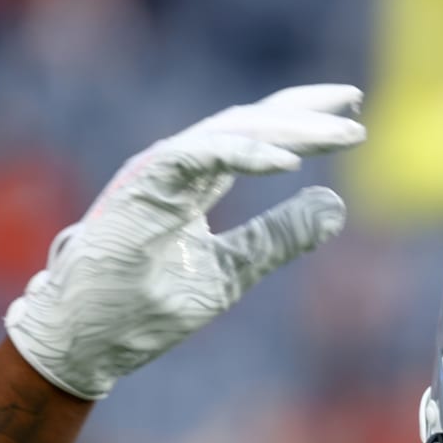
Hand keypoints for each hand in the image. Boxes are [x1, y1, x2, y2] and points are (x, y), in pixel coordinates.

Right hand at [4, 84, 366, 400]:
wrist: (87, 339)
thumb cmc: (146, 307)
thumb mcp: (234, 271)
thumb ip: (279, 237)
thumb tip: (336, 205)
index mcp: (195, 181)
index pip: (254, 138)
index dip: (302, 124)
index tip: (353, 120)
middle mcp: (179, 167)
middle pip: (249, 122)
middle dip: (304, 111)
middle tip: (356, 103)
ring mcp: (158, 172)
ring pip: (231, 132)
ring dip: (289, 130)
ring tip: (340, 132)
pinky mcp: (142, 186)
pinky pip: (198, 157)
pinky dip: (244, 154)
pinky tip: (288, 162)